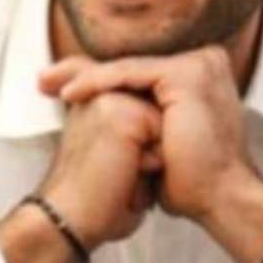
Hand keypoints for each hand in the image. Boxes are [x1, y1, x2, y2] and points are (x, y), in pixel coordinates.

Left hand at [40, 46, 251, 221]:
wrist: (218, 199)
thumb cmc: (189, 180)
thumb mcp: (153, 140)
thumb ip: (137, 115)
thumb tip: (102, 108)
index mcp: (199, 74)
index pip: (137, 73)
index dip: (95, 78)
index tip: (55, 86)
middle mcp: (203, 62)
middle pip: (130, 67)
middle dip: (83, 73)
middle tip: (44, 80)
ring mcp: (199, 65)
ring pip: (127, 69)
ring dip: (84, 77)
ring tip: (49, 85)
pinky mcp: (188, 74)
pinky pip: (132, 74)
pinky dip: (99, 82)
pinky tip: (72, 93)